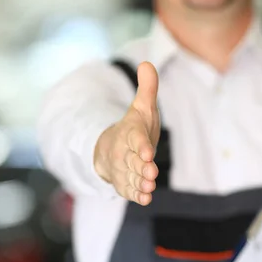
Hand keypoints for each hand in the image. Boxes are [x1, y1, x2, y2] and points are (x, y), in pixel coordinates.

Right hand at [94, 62, 159, 205]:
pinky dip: (136, 195)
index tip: (147, 151)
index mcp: (130, 133)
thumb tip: (148, 63)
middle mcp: (123, 152)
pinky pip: (129, 190)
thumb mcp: (141, 108)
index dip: (141, 145)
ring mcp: (122, 169)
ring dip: (140, 182)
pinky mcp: (124, 183)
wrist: (110, 150)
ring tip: (149, 186)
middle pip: (132, 160)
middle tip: (151, 172)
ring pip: (131, 176)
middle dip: (141, 167)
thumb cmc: (133, 129)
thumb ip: (147, 89)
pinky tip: (145, 198)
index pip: (135, 138)